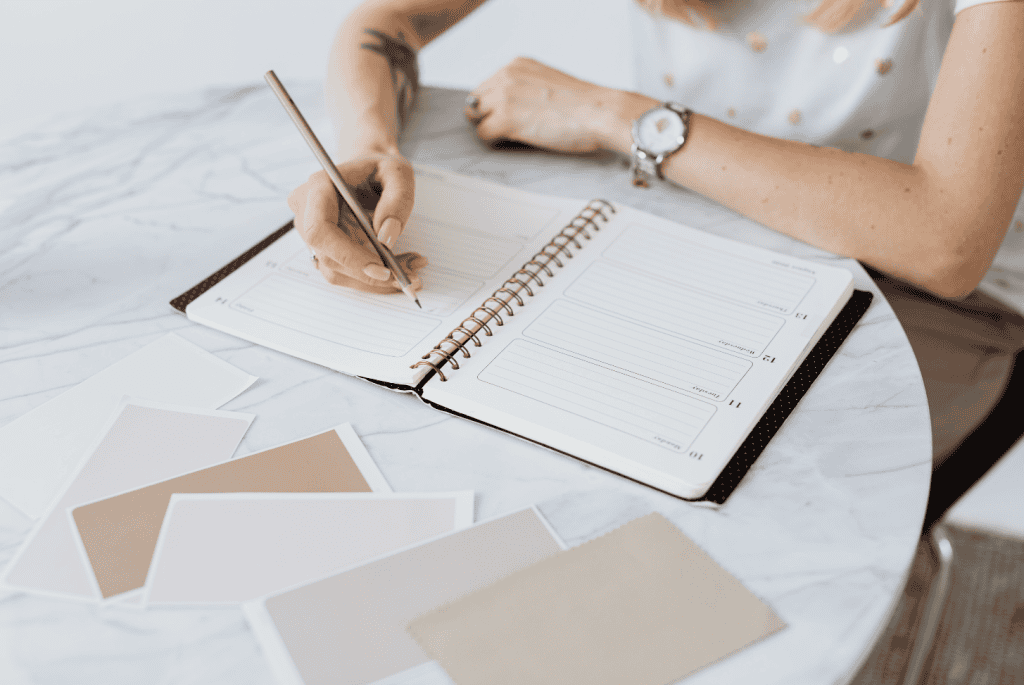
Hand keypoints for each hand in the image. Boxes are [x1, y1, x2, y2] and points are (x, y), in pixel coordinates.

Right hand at [287, 153, 426, 293]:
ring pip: (336, 271)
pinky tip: (398, 268)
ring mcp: (311, 233)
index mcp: (319, 187)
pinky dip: (371, 278)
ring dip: (374, 280)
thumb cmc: (381, 169)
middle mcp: (307, 211)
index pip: (320, 230)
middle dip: (368, 274)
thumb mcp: (399, 173)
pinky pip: (344, 272)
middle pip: (328, 257)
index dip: (348, 255)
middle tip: (409, 276)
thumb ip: (397, 201)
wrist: (369, 171)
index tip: (382, 269)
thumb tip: (386, 237)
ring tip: (411, 270)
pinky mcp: (323, 248)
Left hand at [464, 57, 631, 153]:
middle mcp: (506, 76)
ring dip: (489, 128)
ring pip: (475, 117)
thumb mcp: (547, 82)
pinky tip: (515, 142)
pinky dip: (494, 141)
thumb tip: (510, 105)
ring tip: (512, 136)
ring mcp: (504, 97)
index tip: (506, 116)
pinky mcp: (505, 119)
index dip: (493, 105)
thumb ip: (525, 87)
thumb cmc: (583, 104)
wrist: (600, 112)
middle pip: (476, 101)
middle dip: (487, 116)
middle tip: (507, 129)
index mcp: (516, 65)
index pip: (486, 85)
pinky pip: (483, 134)